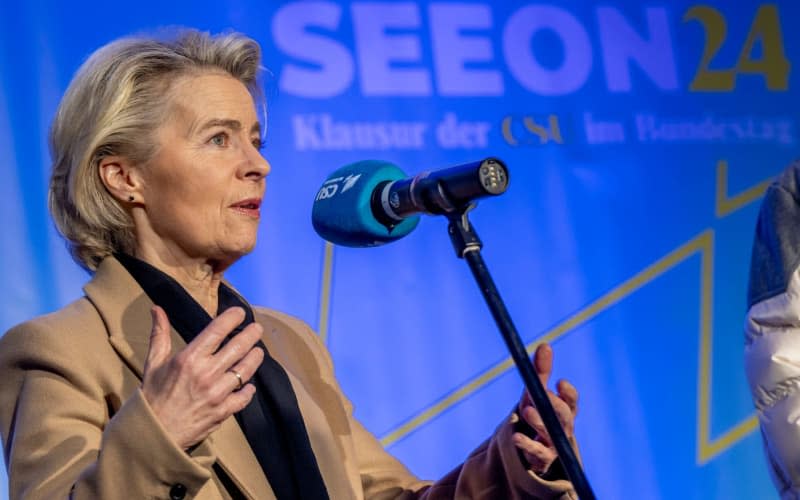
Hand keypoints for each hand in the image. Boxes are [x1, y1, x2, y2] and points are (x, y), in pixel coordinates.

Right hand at [141, 306, 264, 448]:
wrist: (152, 434)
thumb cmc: (152, 396)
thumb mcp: (153, 363)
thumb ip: (159, 334)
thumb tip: (156, 308)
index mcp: (188, 359)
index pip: (217, 331)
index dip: (232, 318)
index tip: (240, 312)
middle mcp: (205, 374)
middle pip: (237, 348)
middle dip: (251, 335)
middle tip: (258, 329)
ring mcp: (216, 394)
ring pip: (244, 371)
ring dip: (254, 359)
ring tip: (258, 351)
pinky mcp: (222, 412)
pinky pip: (243, 398)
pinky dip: (248, 390)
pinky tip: (250, 385)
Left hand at [512, 343, 578, 474]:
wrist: (533, 446)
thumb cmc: (539, 412)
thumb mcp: (536, 391)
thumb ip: (541, 371)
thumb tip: (545, 344)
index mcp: (565, 410)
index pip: (572, 402)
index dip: (568, 394)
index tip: (560, 382)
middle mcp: (563, 427)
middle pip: (565, 418)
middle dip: (556, 405)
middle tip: (545, 394)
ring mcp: (554, 444)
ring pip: (550, 434)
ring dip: (539, 421)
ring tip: (527, 410)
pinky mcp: (542, 458)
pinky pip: (536, 453)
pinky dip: (526, 445)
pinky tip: (516, 437)